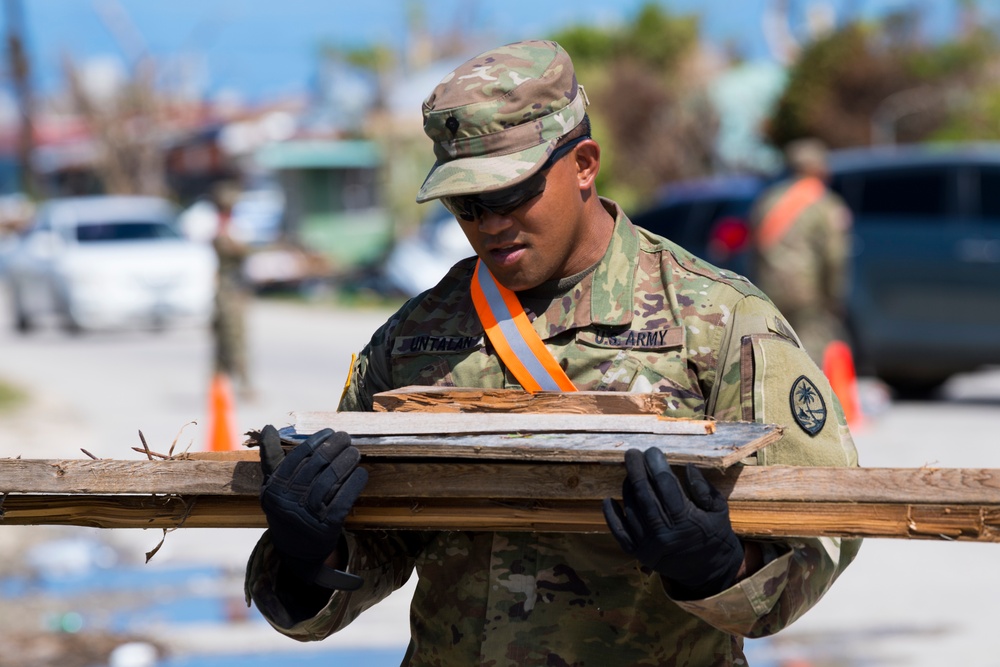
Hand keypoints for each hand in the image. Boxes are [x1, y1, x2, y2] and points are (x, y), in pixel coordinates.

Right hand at [259, 425, 367, 589]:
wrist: (296, 551)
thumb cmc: (286, 510)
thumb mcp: (273, 487)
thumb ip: (271, 458)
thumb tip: (269, 427)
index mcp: (274, 490)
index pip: (297, 458)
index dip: (315, 442)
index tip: (329, 432)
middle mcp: (288, 503)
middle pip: (316, 467)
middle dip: (333, 448)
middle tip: (346, 437)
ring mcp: (307, 517)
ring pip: (331, 481)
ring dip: (346, 462)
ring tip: (355, 452)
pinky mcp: (326, 528)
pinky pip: (343, 500)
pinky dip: (354, 485)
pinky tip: (361, 473)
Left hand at [602, 448, 743, 599]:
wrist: (709, 573)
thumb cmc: (714, 536)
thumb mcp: (719, 511)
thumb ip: (704, 490)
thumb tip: (687, 468)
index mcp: (686, 523)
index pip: (666, 487)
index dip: (657, 466)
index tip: (653, 451)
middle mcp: (664, 535)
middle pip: (644, 495)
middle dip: (636, 470)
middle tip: (632, 453)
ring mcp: (649, 546)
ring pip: (632, 509)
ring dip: (627, 487)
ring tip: (629, 472)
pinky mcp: (638, 554)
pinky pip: (619, 533)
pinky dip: (611, 516)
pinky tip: (607, 500)